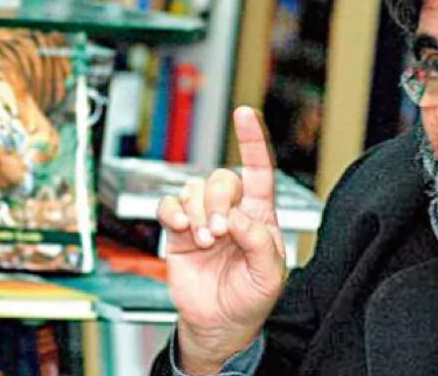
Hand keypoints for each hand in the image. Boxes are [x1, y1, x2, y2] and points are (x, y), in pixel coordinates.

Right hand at [157, 106, 285, 372]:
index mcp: (260, 214)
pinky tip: (183, 230)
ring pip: (193, 189)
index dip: (252, 141)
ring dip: (198, 213)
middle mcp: (231, 210)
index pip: (258, 170)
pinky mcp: (179, 232)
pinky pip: (169, 206)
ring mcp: (203, 219)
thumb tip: (237, 217)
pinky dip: (173, 214)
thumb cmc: (251, 297)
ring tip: (206, 242)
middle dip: (218, 202)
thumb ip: (259, 243)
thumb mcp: (269, 275)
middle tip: (221, 233)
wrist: (220, 323)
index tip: (245, 113)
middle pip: (221, 179)